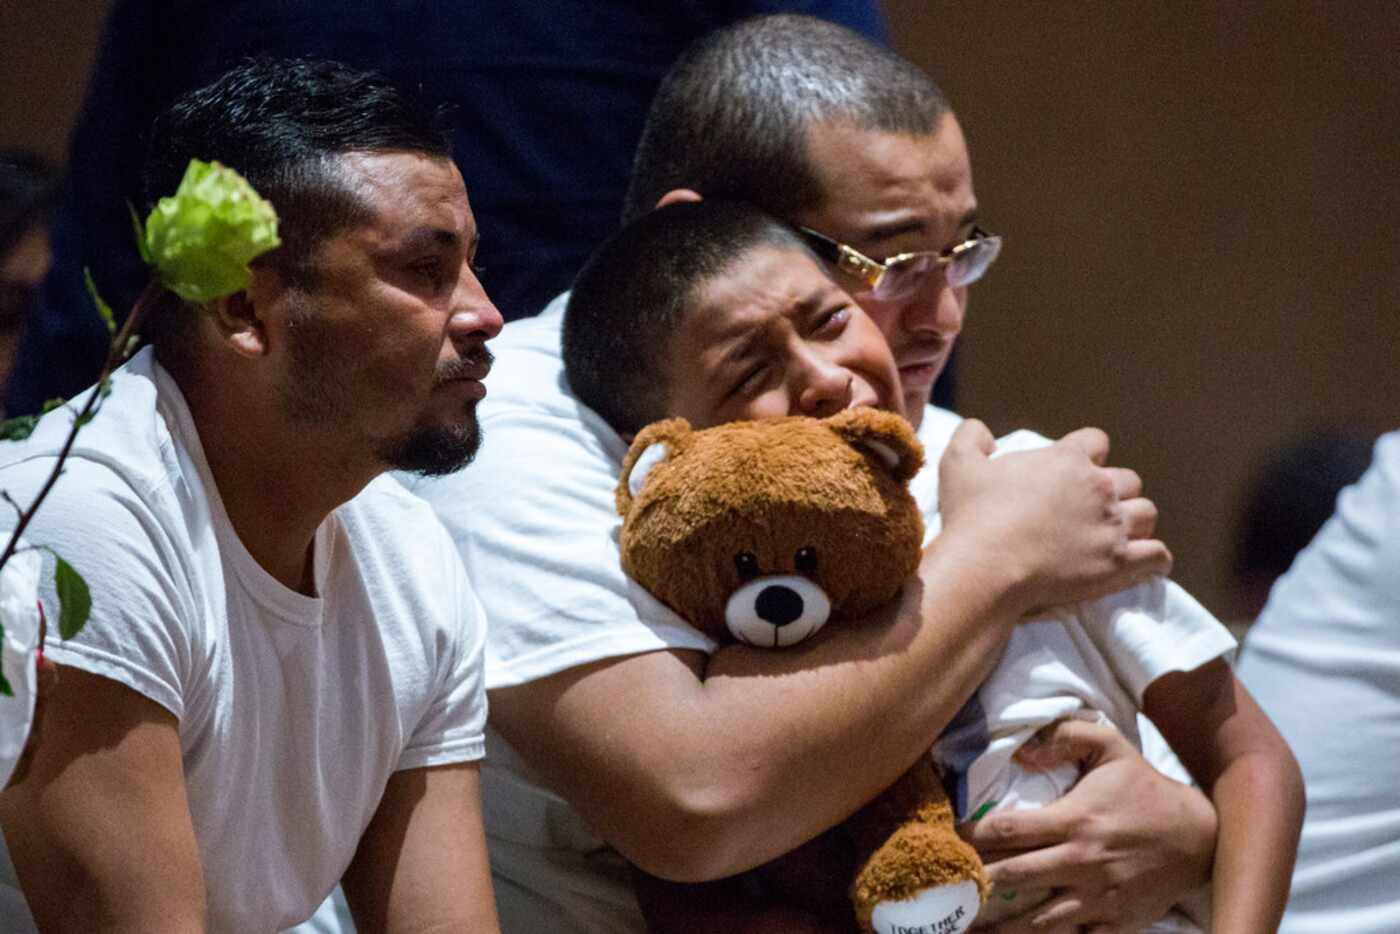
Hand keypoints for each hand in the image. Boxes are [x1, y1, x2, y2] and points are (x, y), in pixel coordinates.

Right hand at [938, 420, 1170, 611]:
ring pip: (1147, 513)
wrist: (986, 566)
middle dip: (1115, 490)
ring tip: (1117, 533)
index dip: (1088, 454)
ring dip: (1134, 520)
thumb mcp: (958, 463)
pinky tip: (1144, 562)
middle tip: (1092, 509)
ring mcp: (1112, 525)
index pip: (1097, 441)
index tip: (1076, 470)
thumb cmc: (972, 515)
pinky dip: (1155, 558)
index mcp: (1066, 459)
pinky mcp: (1119, 562)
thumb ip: (971, 436)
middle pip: (1128, 479)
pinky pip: (1157, 555)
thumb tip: (982, 430)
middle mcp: (1098, 487)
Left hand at [962, 719, 1215, 932]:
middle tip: (948, 885)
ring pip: (1039, 920)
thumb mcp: (1110, 747)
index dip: (974, 834)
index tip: (951, 837)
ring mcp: (1098, 898)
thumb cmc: (1144, 788)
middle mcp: (1082, 862)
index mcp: (1075, 820)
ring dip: (1003, 923)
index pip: (1010, 830)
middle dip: (977, 881)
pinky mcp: (1114, 922)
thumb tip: (1020, 750)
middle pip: (1014, 877)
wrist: (1199, 836)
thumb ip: (1063, 737)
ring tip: (970, 924)